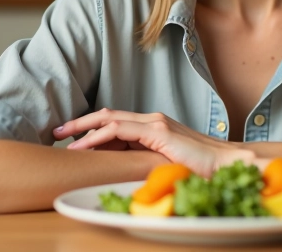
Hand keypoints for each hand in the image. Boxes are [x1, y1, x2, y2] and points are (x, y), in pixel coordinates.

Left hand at [53, 109, 254, 176]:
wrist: (226, 164)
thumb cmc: (199, 168)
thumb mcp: (164, 162)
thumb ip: (143, 159)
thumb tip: (119, 167)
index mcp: (153, 126)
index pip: (115, 120)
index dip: (90, 126)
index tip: (69, 136)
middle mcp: (152, 119)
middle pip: (107, 114)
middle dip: (79, 122)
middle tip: (56, 131)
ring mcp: (155, 124)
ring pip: (110, 119)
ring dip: (83, 128)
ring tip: (62, 138)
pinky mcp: (159, 132)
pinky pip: (121, 130)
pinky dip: (99, 136)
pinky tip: (83, 145)